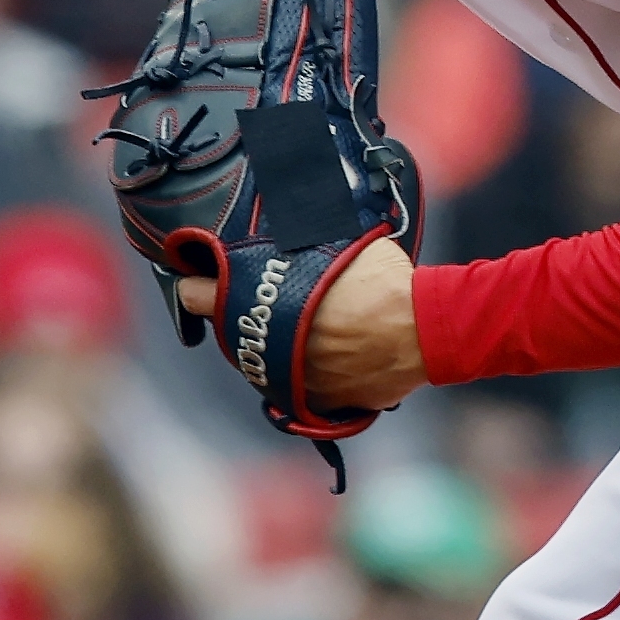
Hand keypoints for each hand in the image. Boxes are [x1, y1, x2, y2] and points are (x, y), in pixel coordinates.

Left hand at [181, 234, 424, 411]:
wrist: (425, 328)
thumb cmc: (382, 281)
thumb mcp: (334, 243)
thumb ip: (297, 242)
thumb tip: (284, 216)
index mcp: (260, 303)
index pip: (196, 296)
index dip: (194, 285)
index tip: (193, 280)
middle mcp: (266, 348)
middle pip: (232, 333)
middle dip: (243, 316)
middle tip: (262, 298)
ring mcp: (288, 381)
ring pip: (263, 362)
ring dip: (275, 344)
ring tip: (309, 322)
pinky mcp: (315, 403)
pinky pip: (299, 385)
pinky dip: (308, 369)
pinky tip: (333, 350)